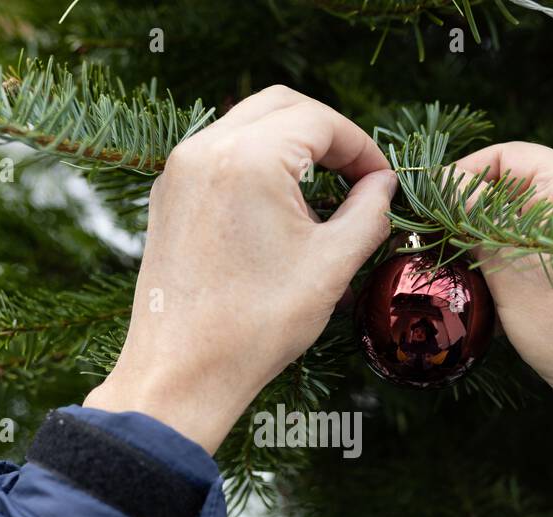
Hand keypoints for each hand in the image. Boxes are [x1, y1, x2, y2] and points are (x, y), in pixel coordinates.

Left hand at [87, 86, 396, 452]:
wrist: (181, 375)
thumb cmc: (255, 326)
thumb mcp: (331, 266)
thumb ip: (368, 212)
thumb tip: (384, 184)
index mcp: (248, 159)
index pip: (320, 120)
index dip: (362, 147)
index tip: (384, 182)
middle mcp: (205, 149)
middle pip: (280, 106)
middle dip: (327, 134)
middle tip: (358, 177)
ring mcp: (179, 171)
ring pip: (247, 126)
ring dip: (291, 147)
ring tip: (323, 197)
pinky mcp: (167, 197)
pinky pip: (220, 156)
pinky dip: (257, 166)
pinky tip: (280, 212)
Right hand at [452, 142, 552, 450]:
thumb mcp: (511, 267)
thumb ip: (475, 221)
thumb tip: (442, 194)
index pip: (509, 156)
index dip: (462, 174)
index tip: (426, 204)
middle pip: (516, 188)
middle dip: (471, 212)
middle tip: (432, 238)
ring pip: (523, 226)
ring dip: (485, 245)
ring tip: (453, 268)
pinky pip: (537, 255)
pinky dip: (507, 267)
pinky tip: (483, 293)